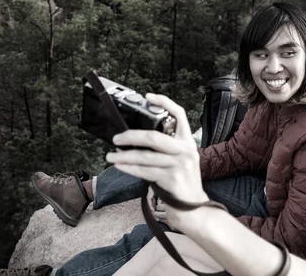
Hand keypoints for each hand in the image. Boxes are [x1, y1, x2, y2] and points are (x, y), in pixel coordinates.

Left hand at [106, 93, 208, 227]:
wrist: (194, 208)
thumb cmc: (182, 182)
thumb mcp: (181, 159)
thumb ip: (166, 148)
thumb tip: (136, 139)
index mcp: (187, 141)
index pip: (179, 114)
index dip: (164, 102)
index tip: (148, 96)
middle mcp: (185, 150)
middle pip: (153, 136)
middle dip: (130, 136)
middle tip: (116, 138)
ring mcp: (179, 165)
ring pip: (144, 156)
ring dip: (123, 156)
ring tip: (110, 156)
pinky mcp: (171, 179)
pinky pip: (144, 171)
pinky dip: (128, 168)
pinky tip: (120, 166)